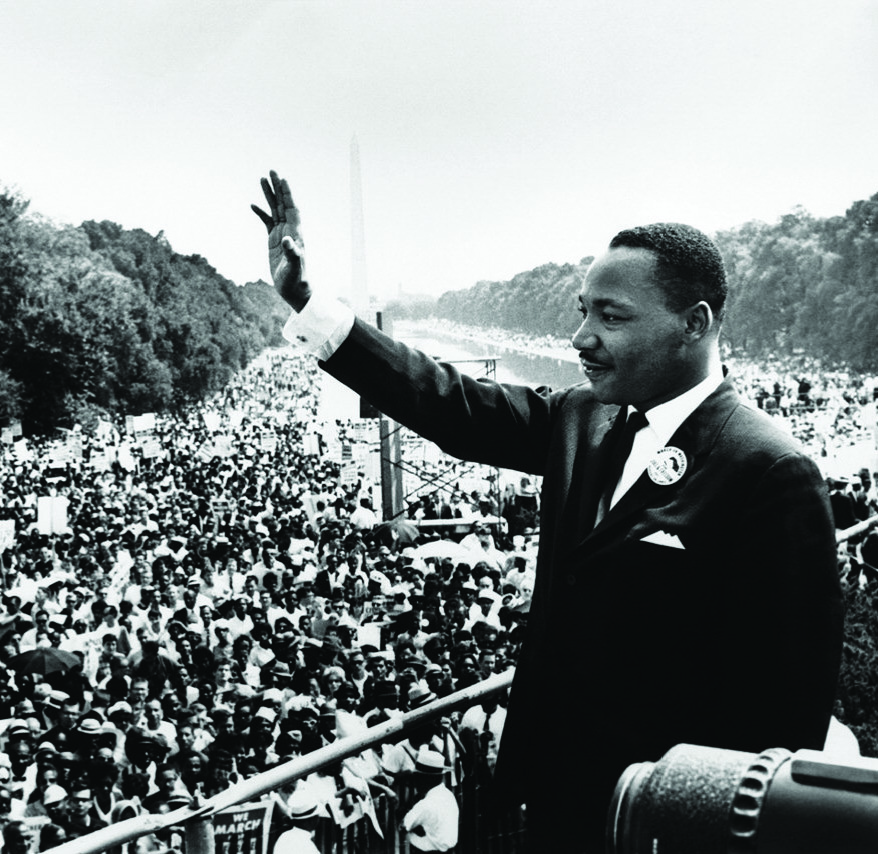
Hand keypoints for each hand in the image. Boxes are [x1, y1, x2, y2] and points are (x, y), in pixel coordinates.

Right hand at [251, 170, 311, 311]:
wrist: (295, 291)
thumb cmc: (297, 280)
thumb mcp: (294, 267)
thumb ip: (292, 253)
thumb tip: (287, 240)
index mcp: (296, 233)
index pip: (292, 208)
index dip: (287, 194)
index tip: (282, 179)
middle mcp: (290, 231)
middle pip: (283, 204)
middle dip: (277, 188)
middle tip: (271, 171)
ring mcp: (281, 235)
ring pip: (275, 210)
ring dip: (269, 195)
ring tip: (262, 179)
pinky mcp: (274, 242)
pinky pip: (267, 222)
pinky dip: (261, 213)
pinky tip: (253, 205)